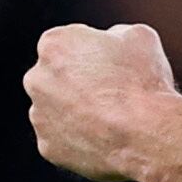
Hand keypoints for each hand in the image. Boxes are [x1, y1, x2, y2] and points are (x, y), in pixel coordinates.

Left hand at [24, 23, 176, 181]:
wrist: (145, 134)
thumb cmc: (142, 81)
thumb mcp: (138, 36)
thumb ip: (114, 34)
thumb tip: (111, 44)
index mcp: (53, 44)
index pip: (69, 44)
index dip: (95, 53)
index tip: (113, 65)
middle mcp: (36, 78)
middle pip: (56, 76)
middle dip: (77, 81)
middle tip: (110, 92)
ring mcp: (39, 116)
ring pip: (56, 109)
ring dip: (76, 111)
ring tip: (110, 118)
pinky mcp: (47, 147)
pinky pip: (62, 139)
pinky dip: (79, 138)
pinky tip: (103, 138)